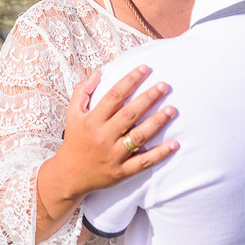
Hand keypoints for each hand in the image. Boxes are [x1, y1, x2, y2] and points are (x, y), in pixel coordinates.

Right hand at [52, 65, 178, 200]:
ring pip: (138, 137)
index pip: (114, 96)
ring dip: (157, 122)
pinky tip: (174, 144)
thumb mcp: (72, 114)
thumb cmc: (74, 140)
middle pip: (129, 115)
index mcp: (92, 121)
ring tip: (172, 110)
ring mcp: (113, 155)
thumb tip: (99, 73)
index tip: (145, 69)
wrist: (69, 175)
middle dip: (148, 98)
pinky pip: (143, 162)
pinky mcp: (121, 172)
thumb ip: (82, 91)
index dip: (130, 81)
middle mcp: (103, 137)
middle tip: (164, 86)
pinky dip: (160, 154)